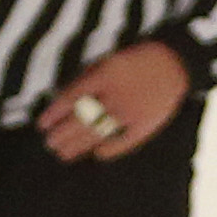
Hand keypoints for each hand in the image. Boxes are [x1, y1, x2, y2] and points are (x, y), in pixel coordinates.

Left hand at [37, 39, 191, 161]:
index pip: (72, 98)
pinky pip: (126, 140)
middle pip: (83, 119)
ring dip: (79, 145)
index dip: (55, 113)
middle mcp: (116, 95)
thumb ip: (87, 78)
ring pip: (100, 132)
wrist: (173, 63)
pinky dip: (112, 148)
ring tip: (64, 154)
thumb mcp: (107, 61)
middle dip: (63, 134)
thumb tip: (63, 99)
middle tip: (50, 144)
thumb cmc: (135, 61)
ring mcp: (132, 112)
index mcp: (105, 76)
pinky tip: (98, 155)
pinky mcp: (146, 124)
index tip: (42, 125)